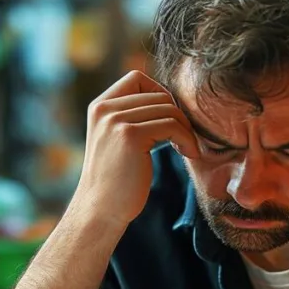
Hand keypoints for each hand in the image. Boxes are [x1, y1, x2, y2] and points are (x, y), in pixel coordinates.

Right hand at [76, 70, 198, 228]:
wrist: (101, 210)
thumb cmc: (116, 181)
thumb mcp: (118, 140)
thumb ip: (134, 117)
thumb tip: (170, 101)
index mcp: (99, 106)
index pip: (137, 78)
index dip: (160, 94)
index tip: (169, 122)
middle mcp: (104, 108)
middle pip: (158, 94)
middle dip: (178, 116)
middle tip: (184, 140)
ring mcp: (115, 120)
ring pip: (168, 108)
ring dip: (186, 129)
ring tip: (188, 149)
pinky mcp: (129, 136)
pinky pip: (172, 125)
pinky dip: (187, 139)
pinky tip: (189, 154)